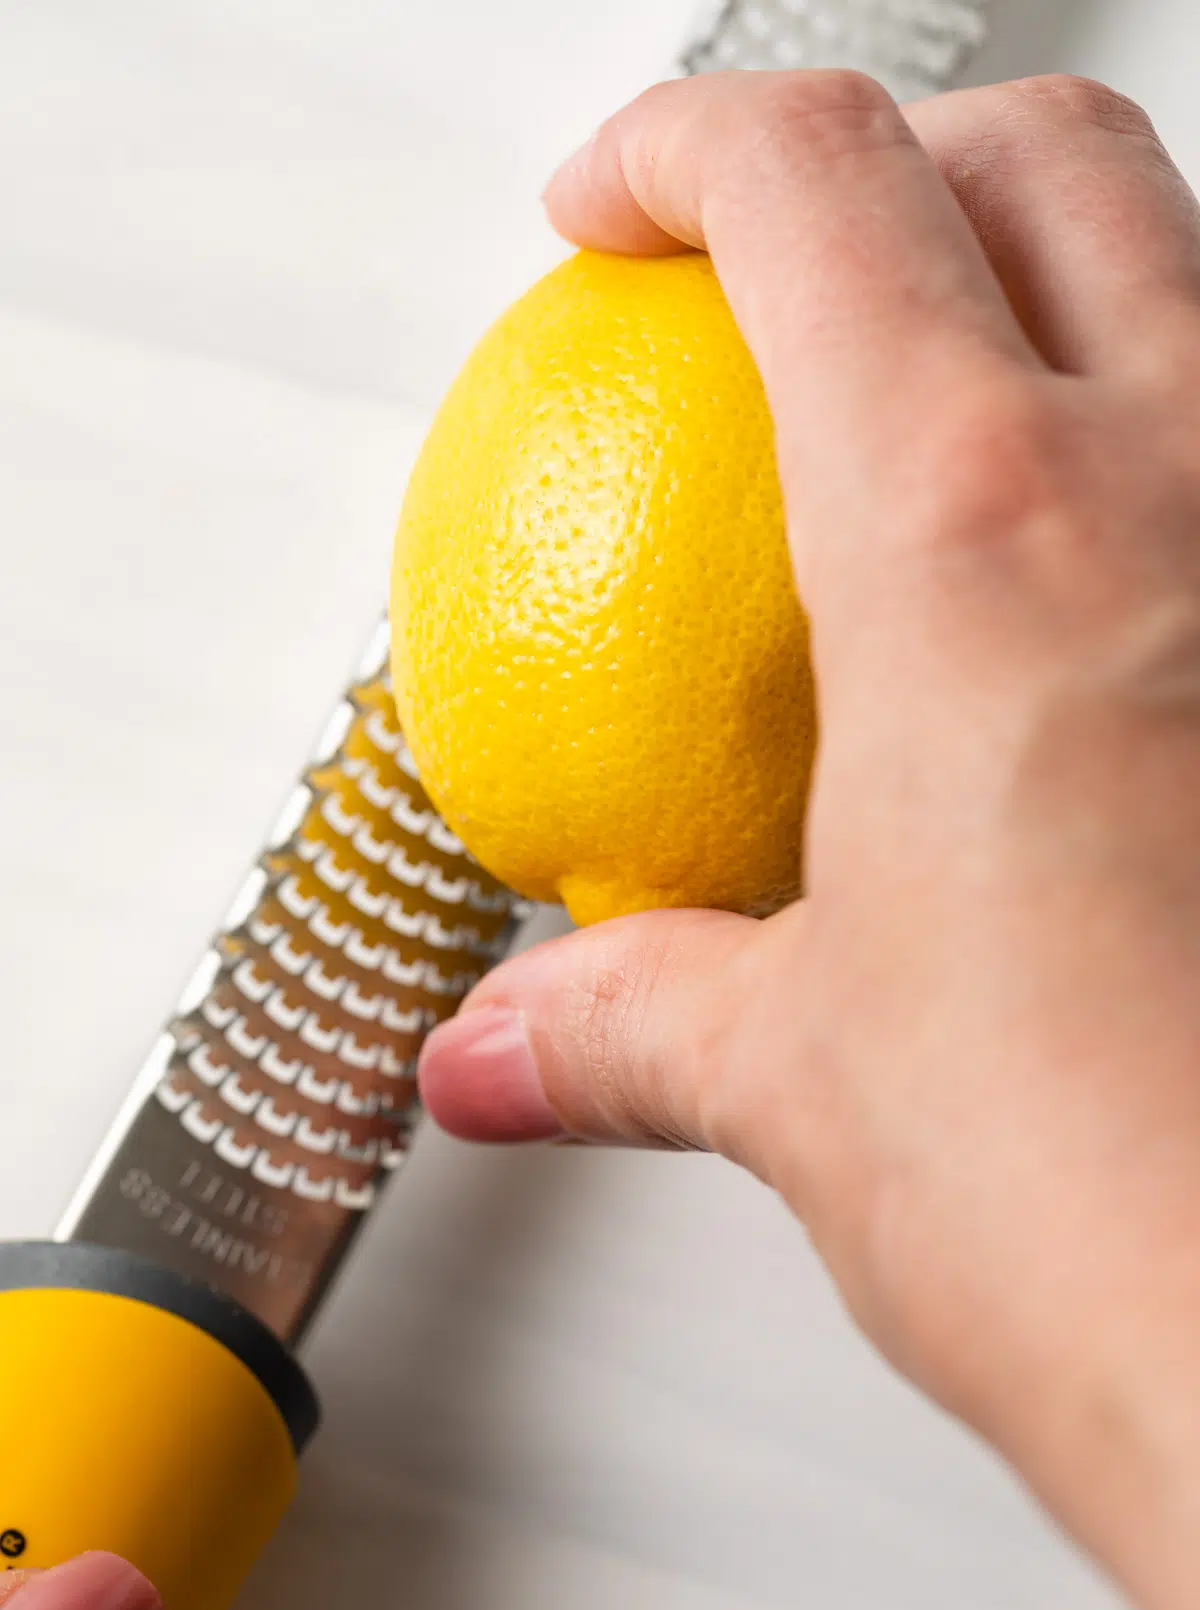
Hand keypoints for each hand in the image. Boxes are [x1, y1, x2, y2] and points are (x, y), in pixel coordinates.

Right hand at [420, 71, 1199, 1609]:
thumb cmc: (1102, 1208)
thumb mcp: (801, 1077)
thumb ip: (632, 1018)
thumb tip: (513, 1045)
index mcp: (980, 540)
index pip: (808, 189)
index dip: (677, 145)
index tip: (612, 208)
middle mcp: (1195, 492)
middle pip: (1045, 152)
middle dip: (891, 146)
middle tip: (792, 252)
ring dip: (1066, 279)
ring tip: (963, 400)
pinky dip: (1173, 470)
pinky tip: (1120, 606)